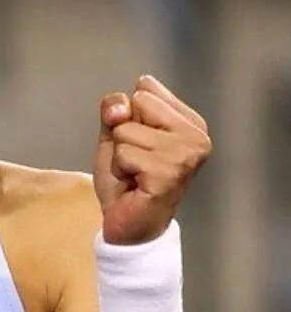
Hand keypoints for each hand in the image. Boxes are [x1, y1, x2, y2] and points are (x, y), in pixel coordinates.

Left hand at [93, 74, 211, 244]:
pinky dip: (120, 169)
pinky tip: (135, 184)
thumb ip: (115, 107)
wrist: (126, 223)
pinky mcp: (169, 174)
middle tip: (135, 161)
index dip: (128, 115)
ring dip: (120, 154)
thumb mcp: (115, 131)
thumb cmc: (126, 178)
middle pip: (138, 103)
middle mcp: (196, 136)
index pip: (145, 87)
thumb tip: (120, 108)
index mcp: (190, 121)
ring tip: (135, 174)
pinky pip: (124, 153)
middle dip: (124, 133)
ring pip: (126, 129)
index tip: (139, 142)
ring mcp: (186, 156)